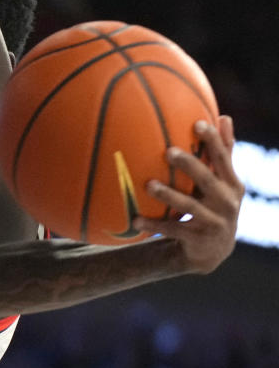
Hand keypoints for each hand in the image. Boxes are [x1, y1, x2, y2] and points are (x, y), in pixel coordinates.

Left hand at [134, 116, 243, 273]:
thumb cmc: (214, 204)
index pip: (223, 158)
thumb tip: (224, 117)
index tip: (198, 124)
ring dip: (168, 195)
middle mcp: (227, 202)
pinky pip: (173, 229)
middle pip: (207, 180)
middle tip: (169, 152)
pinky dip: (154, 224)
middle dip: (189, 165)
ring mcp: (214, 221)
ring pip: (189, 206)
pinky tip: (135, 220)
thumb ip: (223, 153)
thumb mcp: (222, 182)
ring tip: (148, 184)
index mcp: (232, 183)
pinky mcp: (198, 239)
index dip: (213, 141)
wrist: (214, 250)